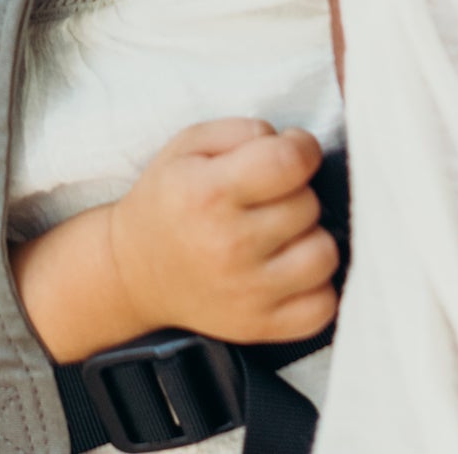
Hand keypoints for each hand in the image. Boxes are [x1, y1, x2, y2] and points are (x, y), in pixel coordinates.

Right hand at [11, 119, 338, 363]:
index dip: (301, 148)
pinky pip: (322, 306)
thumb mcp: (188, 144)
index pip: (290, 162)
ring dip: (310, 237)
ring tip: (282, 233)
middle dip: (296, 192)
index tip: (292, 150)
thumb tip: (290, 142)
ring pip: (324, 254)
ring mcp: (247, 293)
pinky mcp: (259, 327)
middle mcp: (230, 245)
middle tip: (267, 197)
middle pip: (309, 204)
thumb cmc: (167, 200)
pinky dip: (316, 285)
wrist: (133, 272)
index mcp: (210, 193)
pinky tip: (289, 268)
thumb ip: (242, 130)